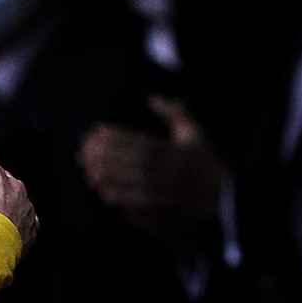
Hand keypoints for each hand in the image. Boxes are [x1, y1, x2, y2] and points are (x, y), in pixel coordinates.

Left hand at [78, 97, 223, 231]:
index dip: (111, 136)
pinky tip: (99, 187)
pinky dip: (111, 192)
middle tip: (82, 150)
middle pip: (122, 160)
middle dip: (99, 154)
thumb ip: (174, 113)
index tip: (95, 131)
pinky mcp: (155, 205)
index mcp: (168, 150)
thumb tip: (152, 98)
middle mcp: (160, 169)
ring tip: (86, 167)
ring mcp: (156, 188)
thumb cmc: (204, 161)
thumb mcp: (193, 133)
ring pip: (121, 180)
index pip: (133, 140)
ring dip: (100, 173)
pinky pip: (127, 199)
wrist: (219, 195)